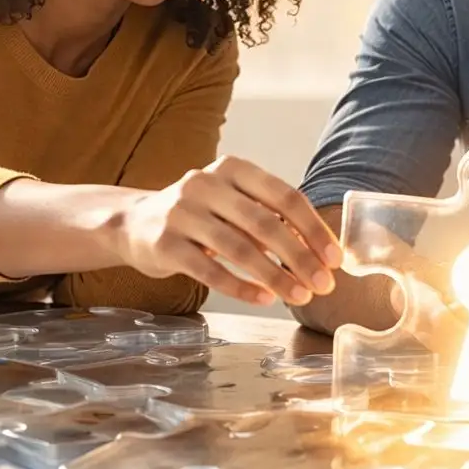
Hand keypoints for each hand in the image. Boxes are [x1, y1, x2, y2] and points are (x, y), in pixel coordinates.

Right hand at [116, 155, 341, 306]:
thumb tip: (319, 254)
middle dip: (300, 258)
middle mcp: (205, 184)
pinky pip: (210, 270)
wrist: (134, 223)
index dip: (314, 229)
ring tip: (300, 296)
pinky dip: (241, 288)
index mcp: (233, 169)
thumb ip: (272, 221)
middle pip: (265, 223)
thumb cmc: (201, 216)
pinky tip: (264, 300)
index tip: (335, 259)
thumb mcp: (234, 205)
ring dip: (275, 276)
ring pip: (239, 249)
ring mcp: (181, 213)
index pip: (285, 197)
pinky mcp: (164, 243)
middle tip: (324, 285)